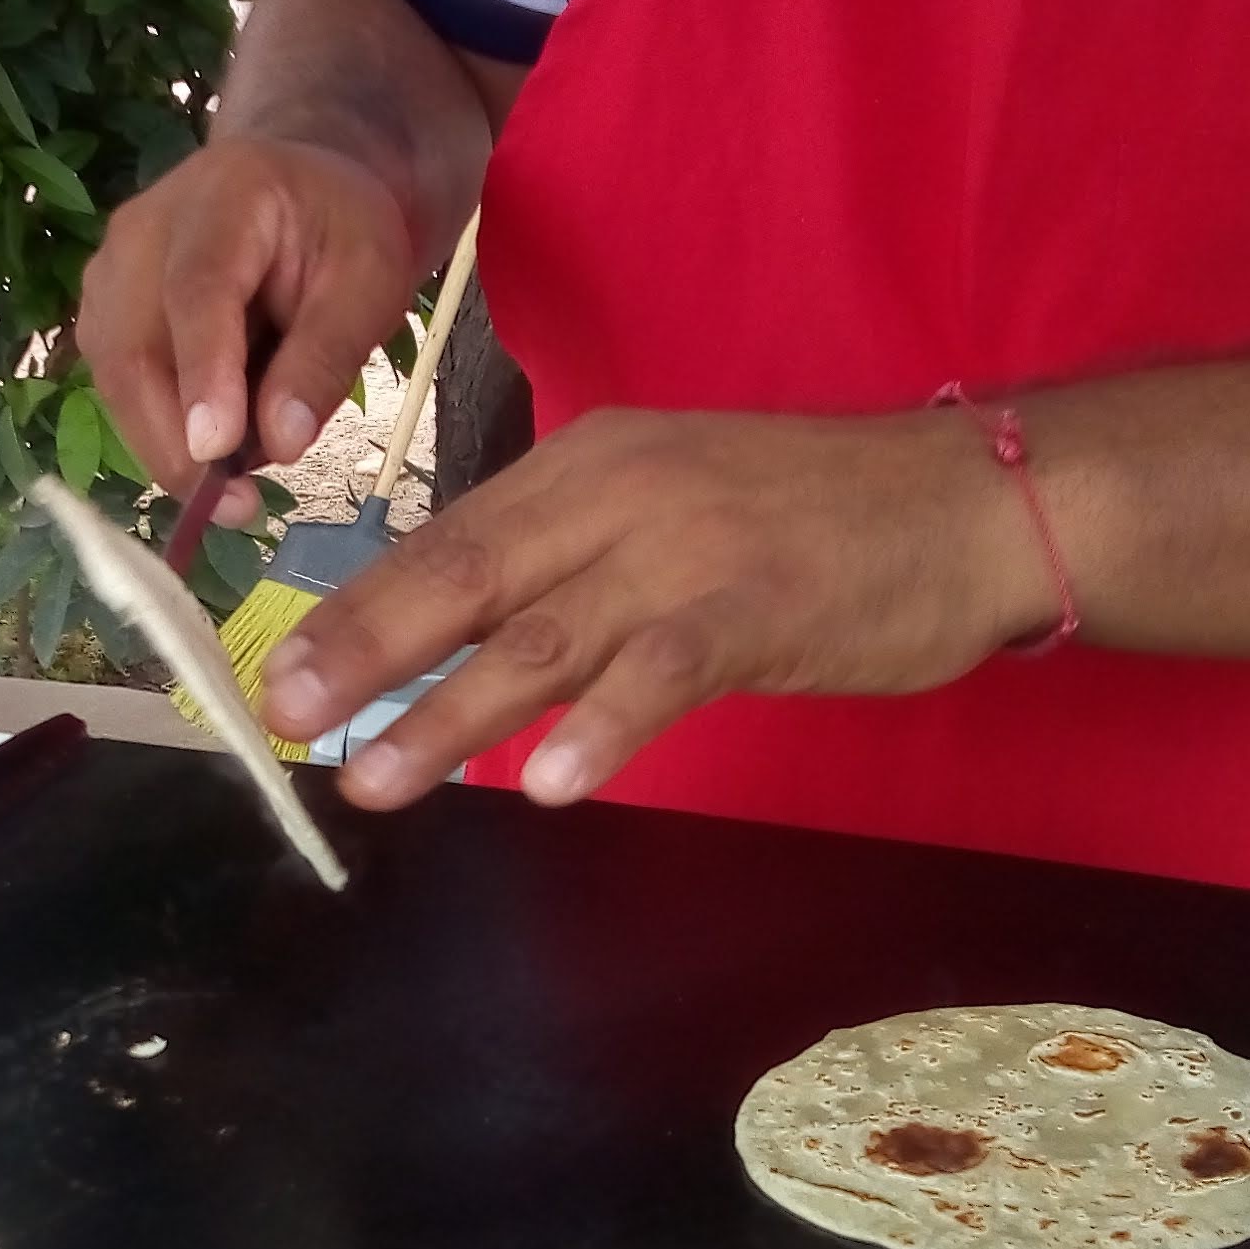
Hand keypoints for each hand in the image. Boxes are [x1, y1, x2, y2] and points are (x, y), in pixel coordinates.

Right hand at [80, 138, 422, 514]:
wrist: (295, 188)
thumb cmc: (339, 229)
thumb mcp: (368, 281)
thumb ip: (325, 356)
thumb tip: (280, 444)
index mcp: (224, 197)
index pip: (198, 290)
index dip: (203, 373)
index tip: (216, 451)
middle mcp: (143, 229)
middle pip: (134, 348)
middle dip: (176, 442)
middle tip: (239, 508)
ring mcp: (109, 270)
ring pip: (115, 379)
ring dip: (167, 446)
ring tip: (239, 487)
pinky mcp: (102, 311)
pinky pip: (118, 388)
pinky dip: (162, 431)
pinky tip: (216, 448)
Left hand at [257, 405, 1056, 807]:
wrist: (968, 502)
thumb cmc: (815, 520)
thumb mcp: (671, 511)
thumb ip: (574, 566)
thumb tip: (467, 641)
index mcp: (588, 465)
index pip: (448, 539)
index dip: (360, 609)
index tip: (281, 671)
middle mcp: (621, 493)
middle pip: (468, 578)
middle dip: (367, 653)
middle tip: (285, 718)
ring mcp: (689, 549)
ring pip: (544, 636)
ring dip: (452, 712)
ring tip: (378, 778)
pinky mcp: (759, 608)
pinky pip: (664, 673)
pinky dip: (604, 727)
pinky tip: (551, 783)